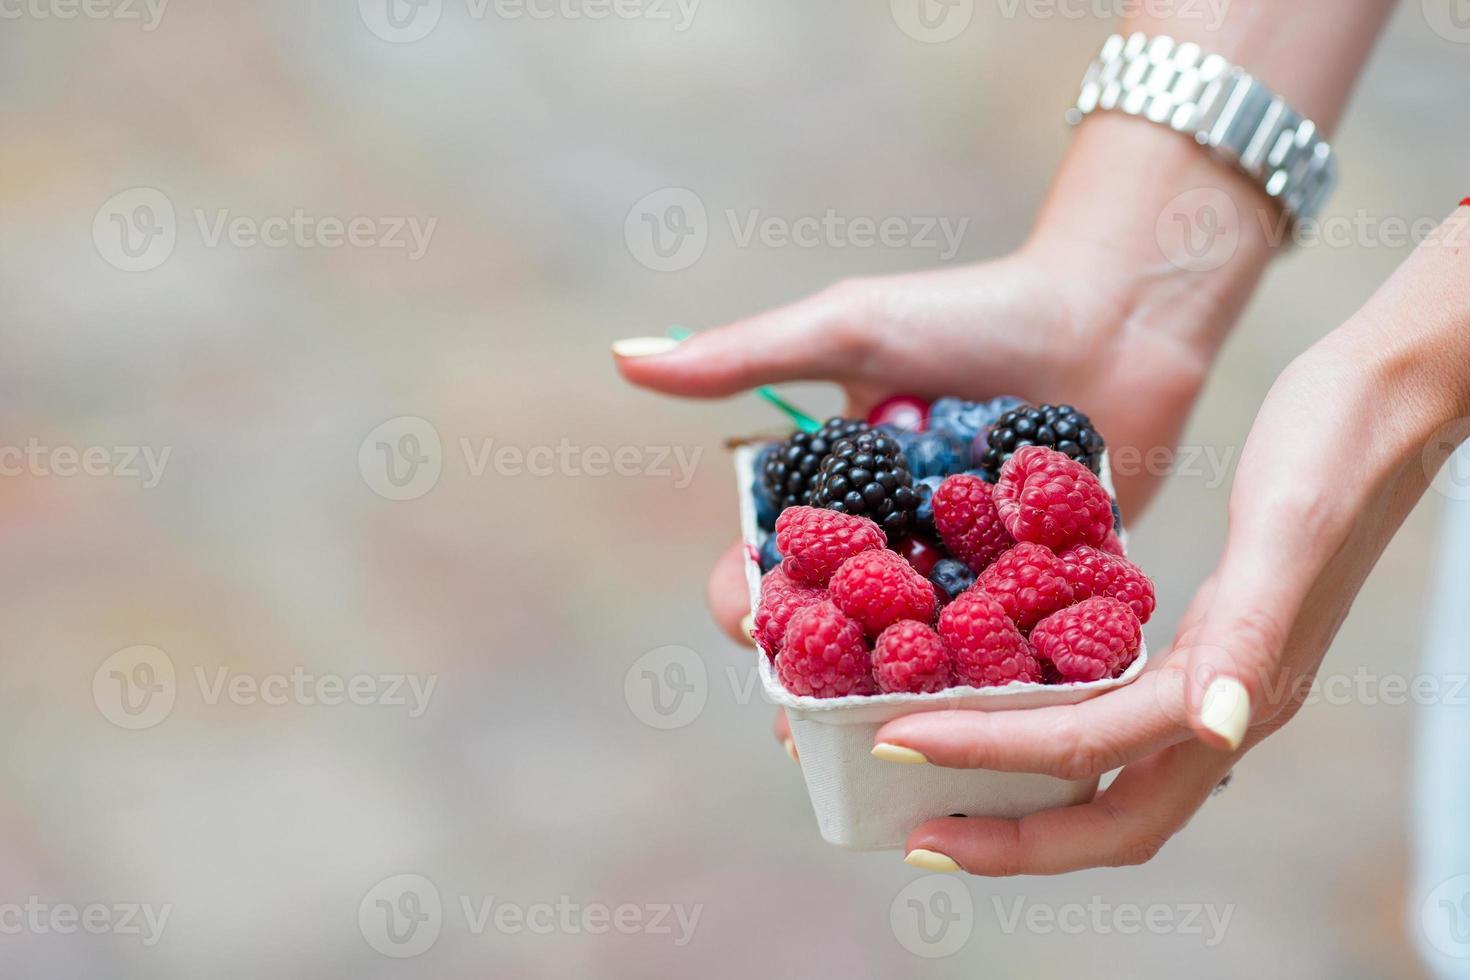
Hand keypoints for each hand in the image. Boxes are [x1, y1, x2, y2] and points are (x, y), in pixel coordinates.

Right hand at [613, 116, 1276, 755]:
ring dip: (894, 705)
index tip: (755, 623)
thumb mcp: (851, 331)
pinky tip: (978, 737)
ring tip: (878, 754)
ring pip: (917, 659)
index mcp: (842, 494)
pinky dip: (993, 692)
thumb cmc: (975, 313)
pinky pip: (1012, 653)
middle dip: (815, 677)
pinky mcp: (1047, 588)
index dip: (755, 604)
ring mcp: (972, 571)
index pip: (774, 566)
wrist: (1110, 313)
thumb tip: (624, 356)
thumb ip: (745, 356)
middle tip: (805, 727)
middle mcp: (900, 541)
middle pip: (840, 629)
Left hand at [873, 216, 1469, 873]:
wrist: (1389, 396)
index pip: (1091, 751)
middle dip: (1012, 837)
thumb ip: (1253, 633)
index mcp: (1240, 688)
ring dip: (1028, 798)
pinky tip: (999, 699)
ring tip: (940, 789)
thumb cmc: (1340, 445)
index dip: (989, 756)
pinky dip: (1052, 731)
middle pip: (1113, 815)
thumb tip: (1219, 732)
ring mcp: (1221, 680)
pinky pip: (1120, 718)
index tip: (894, 743)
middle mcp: (1226, 704)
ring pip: (1115, 777)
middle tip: (914, 832)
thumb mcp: (1288, 528)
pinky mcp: (1210, 643)